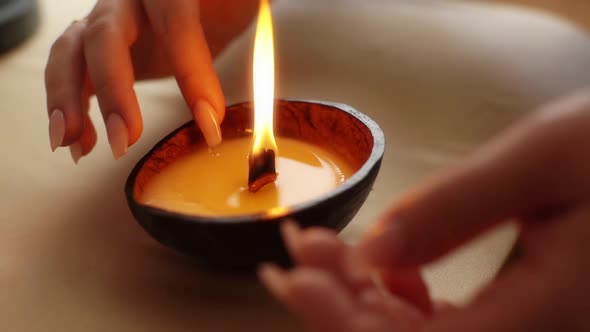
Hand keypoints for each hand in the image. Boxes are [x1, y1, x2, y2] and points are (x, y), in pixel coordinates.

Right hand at [45, 0, 257, 161]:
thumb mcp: (239, 11)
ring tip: (76, 144)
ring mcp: (105, 21)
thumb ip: (246, 33)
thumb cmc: (220, 4)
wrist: (204, 1)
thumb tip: (226, 109)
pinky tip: (80, 143)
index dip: (192, 73)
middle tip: (125, 140)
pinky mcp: (95, 47)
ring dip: (67, 99)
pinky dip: (68, 107)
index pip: (175, 21)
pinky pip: (69, 73)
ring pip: (71, 51)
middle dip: (112, 90)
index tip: (209, 122)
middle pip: (104, 35)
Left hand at [260, 89, 589, 330]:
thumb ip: (454, 209)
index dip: (341, 319)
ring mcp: (525, 331)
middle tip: (299, 248)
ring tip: (323, 247)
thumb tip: (370, 250)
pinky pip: (445, 325)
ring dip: (362, 297)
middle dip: (340, 302)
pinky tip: (382, 261)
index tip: (291, 276)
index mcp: (547, 316)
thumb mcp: (542, 161)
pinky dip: (399, 298)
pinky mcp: (518, 319)